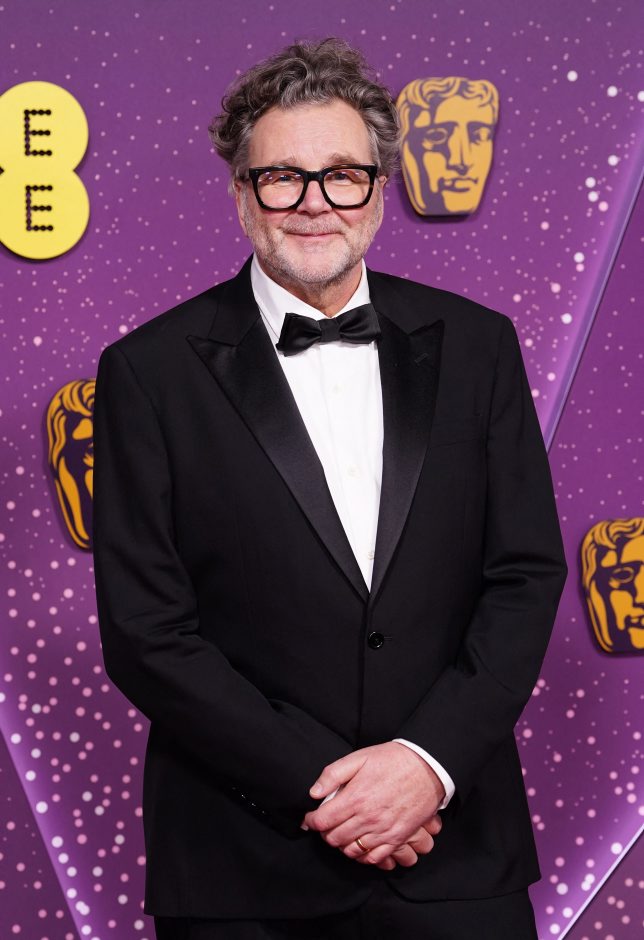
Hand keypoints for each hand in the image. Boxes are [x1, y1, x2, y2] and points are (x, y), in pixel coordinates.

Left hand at [303, 742, 444, 863]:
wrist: (427, 768)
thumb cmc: (392, 760)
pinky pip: (374, 858)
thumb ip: (333, 774)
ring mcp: (383, 831)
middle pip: (334, 838)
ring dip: (342, 844)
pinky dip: (362, 856)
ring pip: (351, 851)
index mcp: (355, 798)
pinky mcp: (397, 838)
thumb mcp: (359, 758)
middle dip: (325, 833)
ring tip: (342, 832)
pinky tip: (360, 844)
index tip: (309, 818)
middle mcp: (367, 819)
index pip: (322, 821)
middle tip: (327, 824)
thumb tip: (314, 793)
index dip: (310, 821)